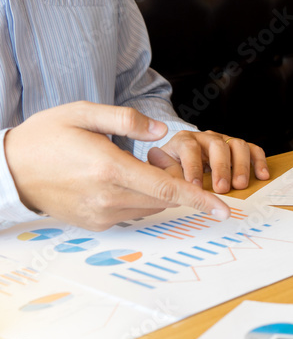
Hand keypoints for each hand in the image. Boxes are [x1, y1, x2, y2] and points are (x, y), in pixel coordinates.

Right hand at [5, 102, 230, 230]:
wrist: (9, 170)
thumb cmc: (47, 136)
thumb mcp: (83, 113)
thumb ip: (126, 120)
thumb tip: (162, 132)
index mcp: (110, 169)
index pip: (168, 189)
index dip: (200, 199)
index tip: (225, 210)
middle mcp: (108, 197)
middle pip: (163, 200)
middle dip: (179, 187)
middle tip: (167, 166)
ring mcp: (101, 214)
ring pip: (149, 207)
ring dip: (155, 192)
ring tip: (131, 168)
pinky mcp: (96, 224)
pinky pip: (131, 214)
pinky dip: (137, 199)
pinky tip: (119, 181)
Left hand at [152, 130, 268, 192]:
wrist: (180, 160)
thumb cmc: (172, 170)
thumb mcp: (162, 171)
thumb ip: (164, 174)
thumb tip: (169, 184)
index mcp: (183, 140)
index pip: (189, 148)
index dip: (193, 167)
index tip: (195, 187)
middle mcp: (205, 137)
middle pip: (217, 145)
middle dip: (221, 168)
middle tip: (222, 188)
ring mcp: (224, 141)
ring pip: (237, 145)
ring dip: (241, 166)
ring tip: (240, 185)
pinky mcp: (238, 148)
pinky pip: (253, 149)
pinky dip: (259, 161)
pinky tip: (262, 176)